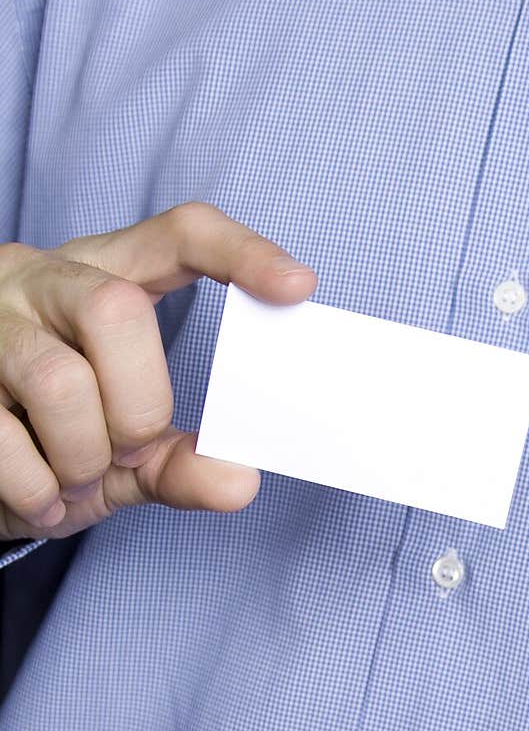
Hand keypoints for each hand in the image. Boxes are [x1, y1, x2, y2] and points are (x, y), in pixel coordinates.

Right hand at [0, 202, 316, 540]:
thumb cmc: (56, 443)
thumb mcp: (127, 457)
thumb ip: (179, 464)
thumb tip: (238, 482)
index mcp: (102, 276)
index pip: (178, 233)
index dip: (240, 252)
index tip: (297, 288)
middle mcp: (40, 279)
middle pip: (118, 311)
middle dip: (138, 404)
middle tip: (126, 448)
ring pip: (60, 380)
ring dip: (83, 456)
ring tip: (76, 479)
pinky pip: (3, 436)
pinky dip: (35, 488)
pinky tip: (41, 497)